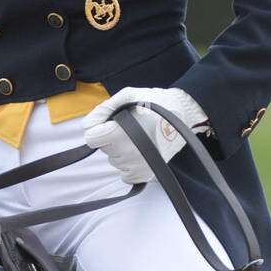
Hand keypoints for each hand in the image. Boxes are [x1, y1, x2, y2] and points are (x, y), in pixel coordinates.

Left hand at [82, 86, 211, 183]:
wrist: (183, 114)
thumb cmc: (154, 102)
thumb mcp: (126, 96)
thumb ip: (103, 109)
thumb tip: (87, 126)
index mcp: (119, 133)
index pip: (90, 139)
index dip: (97, 129)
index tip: (108, 123)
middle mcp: (127, 152)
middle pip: (104, 148)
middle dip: (111, 137)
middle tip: (131, 126)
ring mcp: (136, 164)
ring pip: (114, 160)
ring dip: (121, 150)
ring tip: (140, 136)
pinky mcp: (145, 173)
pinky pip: (124, 174)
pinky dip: (128, 165)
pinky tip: (139, 151)